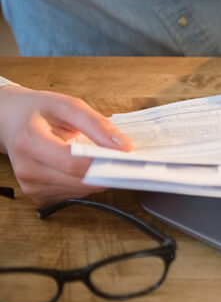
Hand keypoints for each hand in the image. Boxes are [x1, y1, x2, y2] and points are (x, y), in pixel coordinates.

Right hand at [0, 85, 132, 205]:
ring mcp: (30, 185)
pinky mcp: (38, 196)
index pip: (72, 162)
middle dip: (107, 172)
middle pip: (79, 180)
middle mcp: (27, 168)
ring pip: (80, 191)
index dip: (103, 163)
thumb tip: (124, 147)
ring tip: (103, 160)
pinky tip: (85, 168)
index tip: (127, 159)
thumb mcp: (68, 106)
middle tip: (126, 161)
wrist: (11, 121)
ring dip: (98, 179)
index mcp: (30, 141)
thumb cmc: (39, 110)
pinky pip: (74, 195)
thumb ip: (98, 125)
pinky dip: (86, 183)